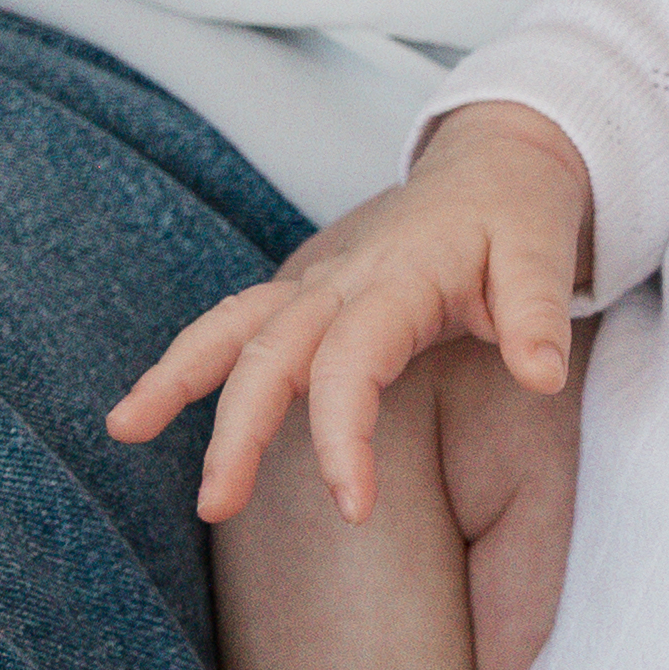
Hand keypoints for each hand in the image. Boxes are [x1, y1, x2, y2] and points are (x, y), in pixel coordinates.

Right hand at [114, 101, 596, 524]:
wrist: (496, 160)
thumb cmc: (520, 214)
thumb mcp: (545, 254)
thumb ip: (539, 315)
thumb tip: (543, 376)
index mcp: (398, 278)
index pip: (351, 360)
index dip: (342, 434)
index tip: (354, 509)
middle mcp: (342, 279)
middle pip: (271, 352)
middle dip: (237, 428)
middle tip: (215, 507)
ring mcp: (315, 283)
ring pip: (232, 328)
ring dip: (178, 378)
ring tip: (123, 429)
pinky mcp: (305, 293)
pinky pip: (235, 325)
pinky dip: (188, 363)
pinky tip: (142, 411)